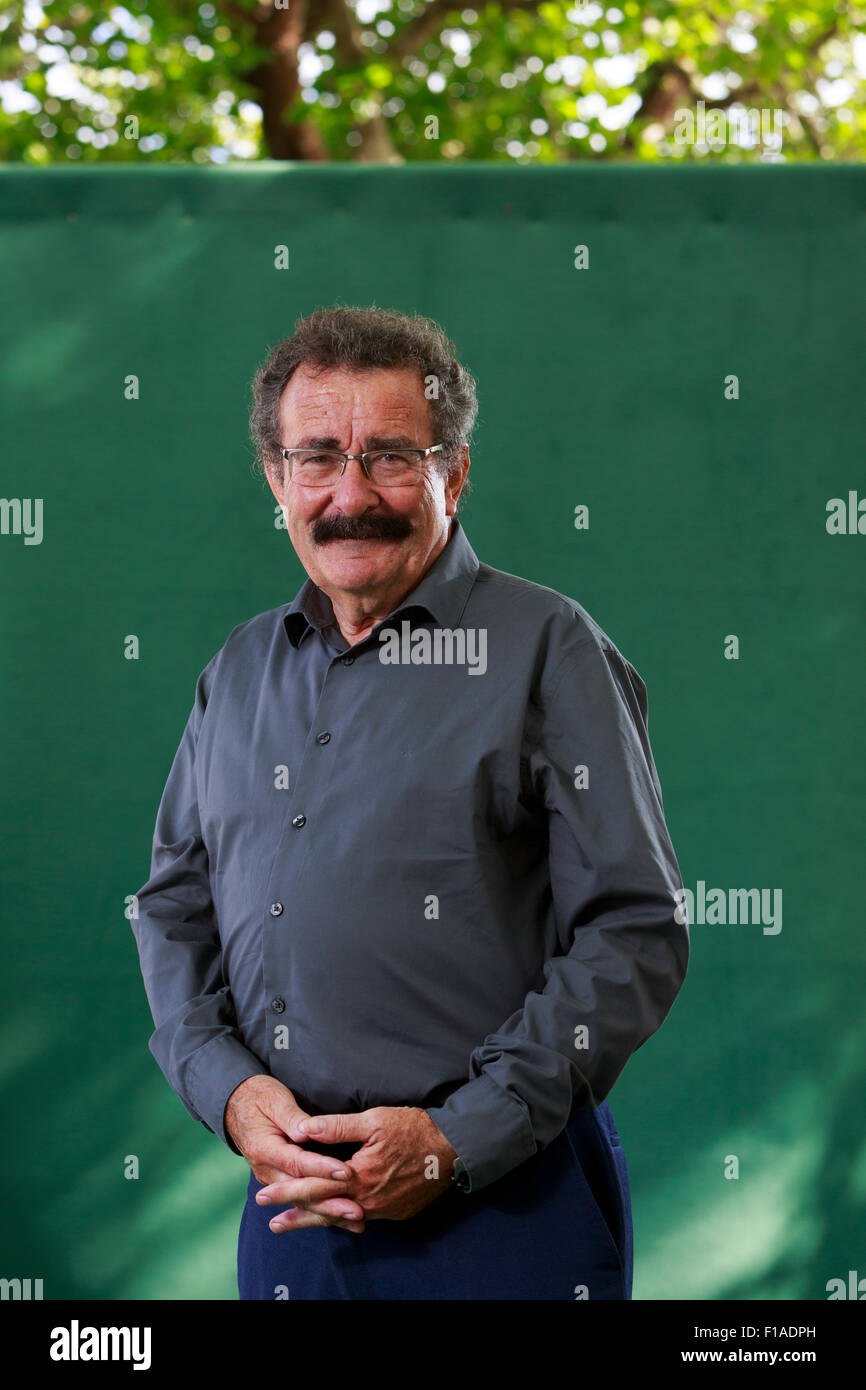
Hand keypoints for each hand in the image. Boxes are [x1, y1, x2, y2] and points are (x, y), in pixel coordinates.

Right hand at [225, 1075, 365, 1232]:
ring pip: (302, 1201)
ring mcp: (271, 1178)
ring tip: (356, 1221)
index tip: (347, 1173)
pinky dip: (321, 1210)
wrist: (237, 1105)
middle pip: (301, 1191)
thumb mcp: (276, 1101)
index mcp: (264, 1148)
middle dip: (330, 1202)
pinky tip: (342, 1219)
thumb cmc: (260, 1097)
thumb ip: (293, 1118)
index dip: (322, 1169)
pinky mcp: (279, 1181)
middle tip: (357, 1211)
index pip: (297, 1163)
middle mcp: (265, 1169)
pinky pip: (301, 1199)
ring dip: (329, 1212)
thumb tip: (308, 1132)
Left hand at [255, 1106, 457, 1226]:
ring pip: (342, 1218)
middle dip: (296, 1216)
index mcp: (358, 1177)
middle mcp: (368, 1201)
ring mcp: (383, 1210)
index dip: (287, 1192)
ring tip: (295, 1224)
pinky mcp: (396, 1213)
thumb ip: (336, 1126)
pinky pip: (363, 1218)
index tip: (264, 1197)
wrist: (454, 1150)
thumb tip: (303, 1129)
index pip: (314, 1188)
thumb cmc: (414, 1129)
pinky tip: (335, 1217)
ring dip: (317, 1220)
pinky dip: (344, 1218)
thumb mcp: (374, 1120)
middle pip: (324, 1211)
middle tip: (271, 1222)